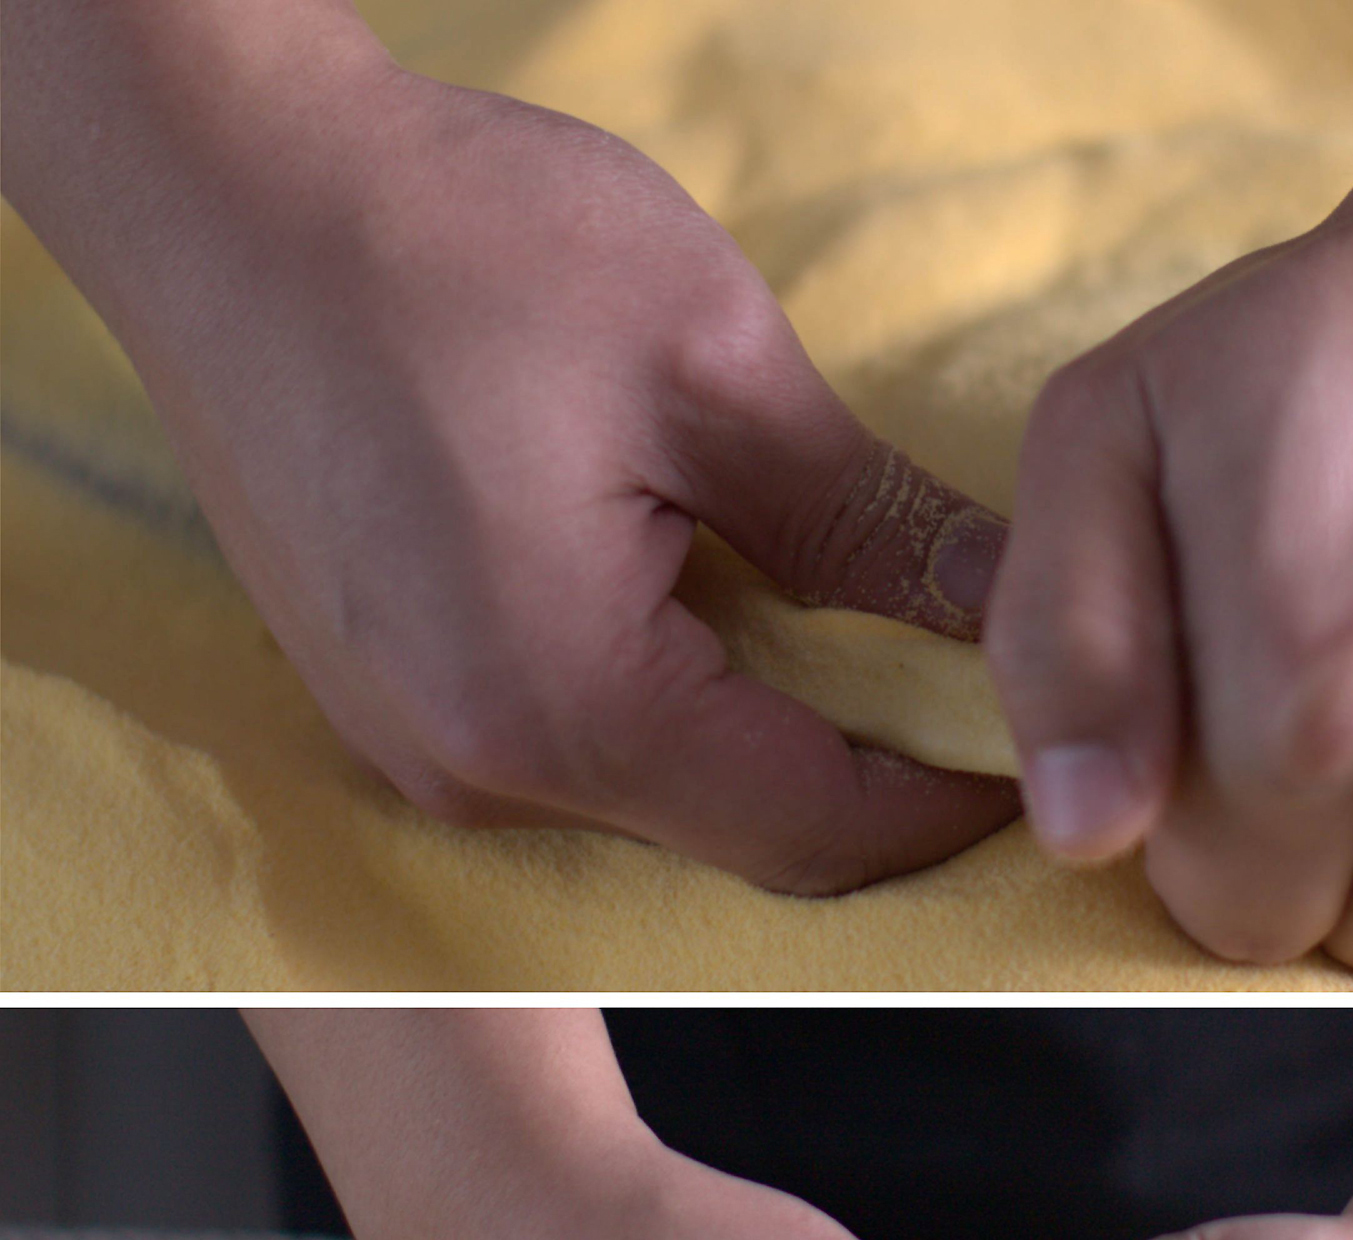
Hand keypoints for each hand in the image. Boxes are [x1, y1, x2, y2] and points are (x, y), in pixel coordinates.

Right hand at [76, 35, 1014, 890]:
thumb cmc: (450, 243)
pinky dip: (680, 719)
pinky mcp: (398, 711)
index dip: (947, 803)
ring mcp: (425, 754)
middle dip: (873, 781)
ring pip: (666, 806)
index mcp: (568, 704)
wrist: (221, 191)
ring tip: (854, 648)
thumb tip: (1003, 610)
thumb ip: (872, 522)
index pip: (818, 828)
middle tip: (962, 696)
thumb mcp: (710, 363)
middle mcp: (484, 772)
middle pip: (745, 836)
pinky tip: (719, 626)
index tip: (1031, 745)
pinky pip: (581, 763)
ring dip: (776, 747)